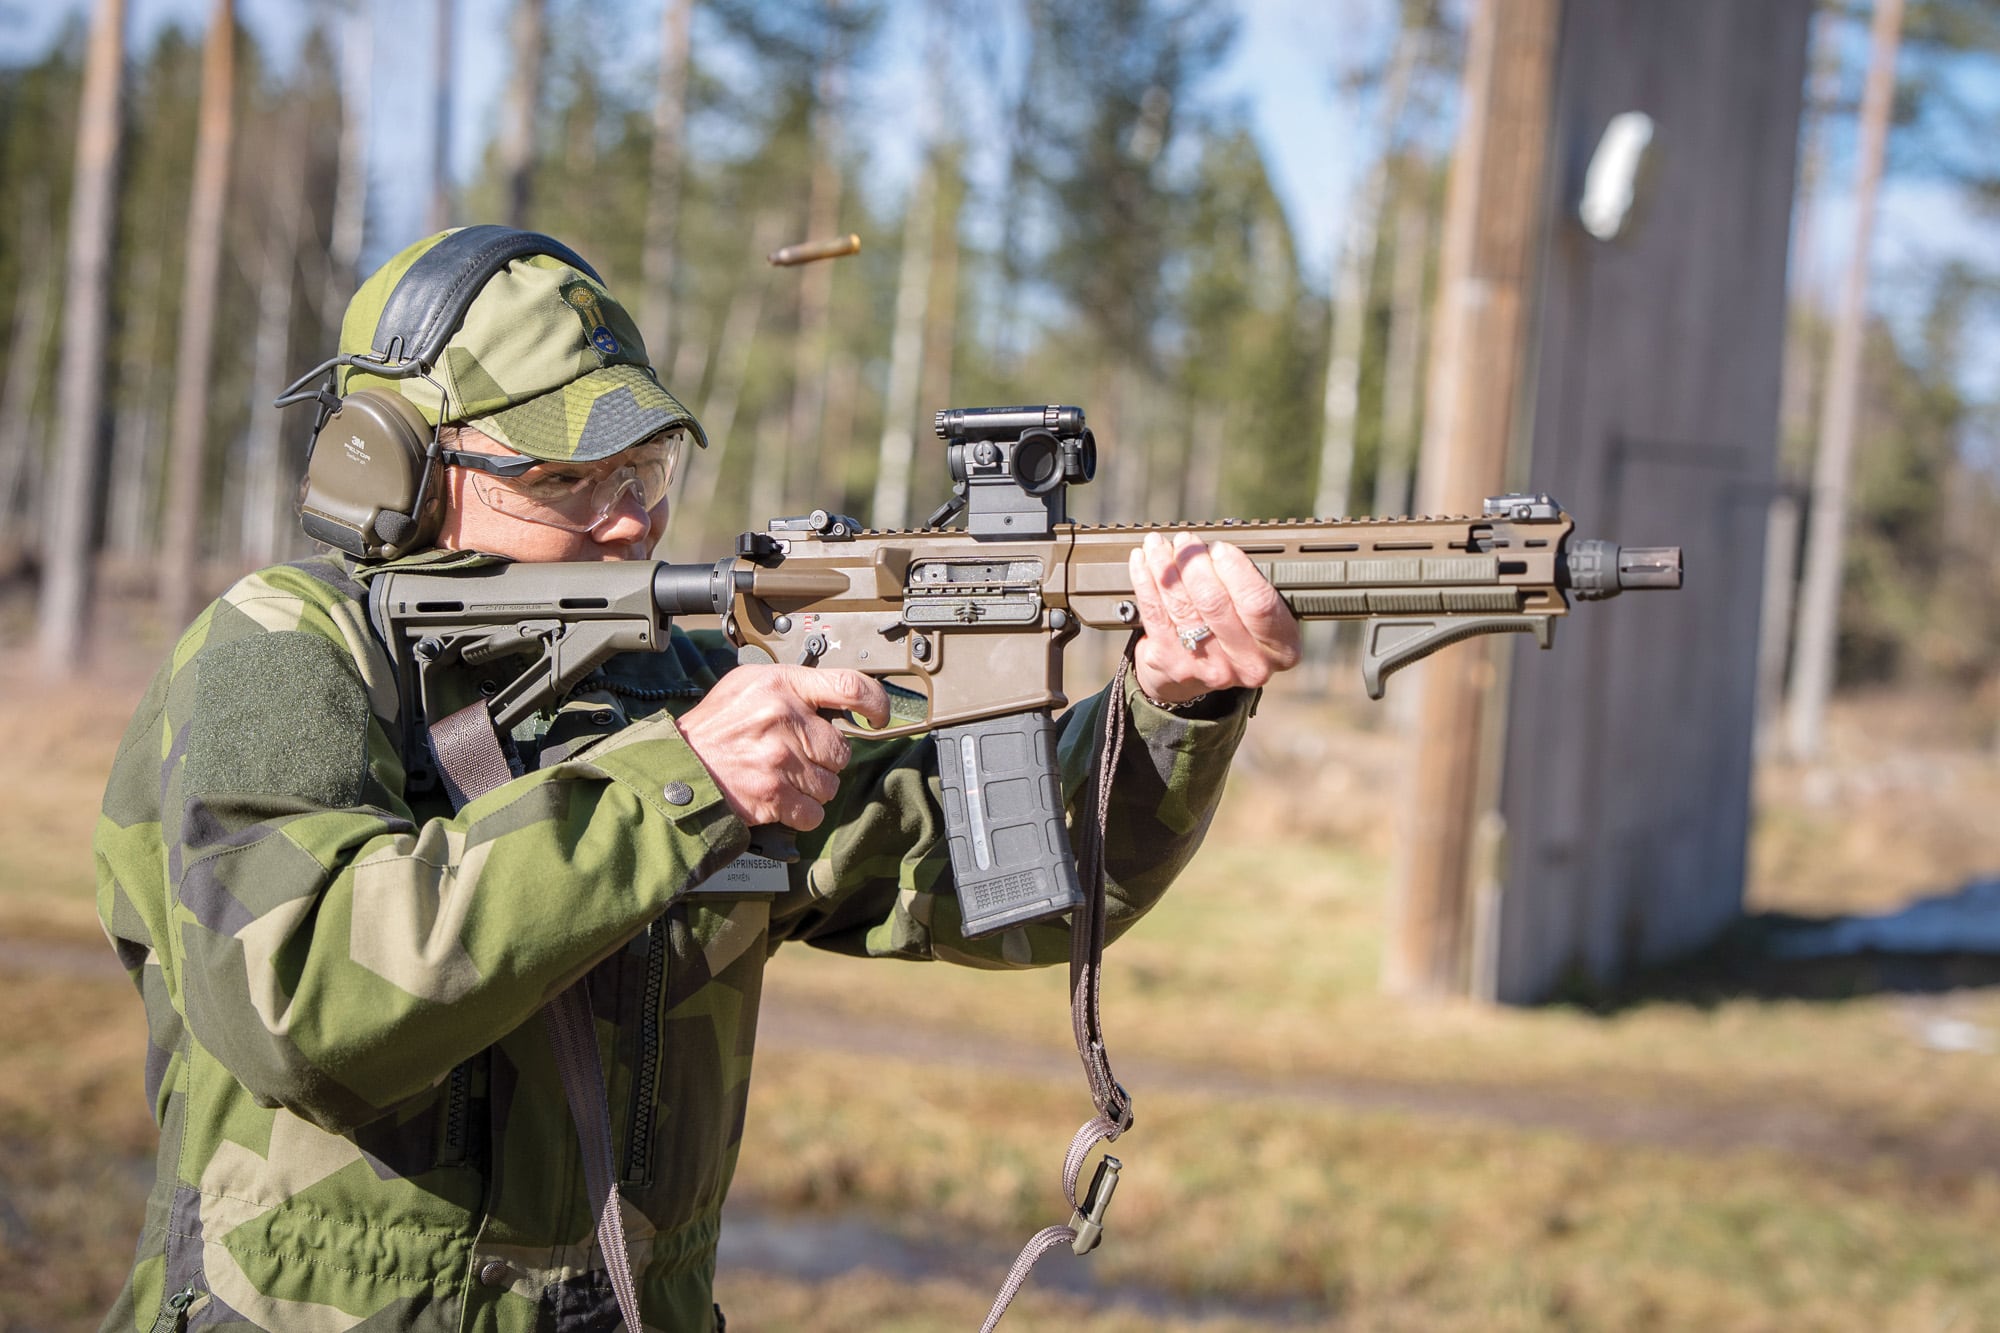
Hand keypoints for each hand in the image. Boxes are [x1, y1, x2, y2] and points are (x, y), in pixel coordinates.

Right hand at [675, 666, 890, 829]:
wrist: (677, 768)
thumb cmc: (714, 729)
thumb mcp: (747, 687)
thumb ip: (793, 689)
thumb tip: (837, 704)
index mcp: (780, 684)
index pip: (849, 685)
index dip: (875, 703)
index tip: (877, 717)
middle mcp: (783, 717)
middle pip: (842, 749)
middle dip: (824, 759)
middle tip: (794, 757)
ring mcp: (780, 758)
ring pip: (830, 784)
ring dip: (811, 788)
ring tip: (780, 778)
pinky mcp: (774, 794)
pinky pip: (813, 813)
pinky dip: (800, 814)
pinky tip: (779, 801)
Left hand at [1127, 532, 1301, 703]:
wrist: (1204, 674)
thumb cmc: (1239, 628)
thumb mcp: (1261, 612)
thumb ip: (1248, 585)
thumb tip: (1210, 549)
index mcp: (1281, 647)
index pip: (1258, 604)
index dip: (1235, 570)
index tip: (1219, 547)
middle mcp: (1249, 663)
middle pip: (1214, 603)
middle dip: (1194, 563)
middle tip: (1185, 541)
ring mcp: (1209, 668)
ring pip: (1182, 607)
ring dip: (1165, 568)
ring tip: (1158, 545)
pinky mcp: (1173, 664)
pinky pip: (1155, 615)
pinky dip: (1146, 582)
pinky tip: (1142, 562)